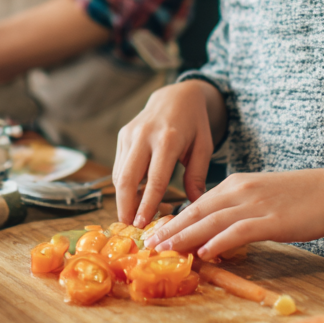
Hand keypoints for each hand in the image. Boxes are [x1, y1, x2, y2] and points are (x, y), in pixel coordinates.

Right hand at [113, 80, 218, 228]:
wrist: (176, 95)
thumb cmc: (194, 124)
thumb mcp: (204, 147)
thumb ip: (197, 176)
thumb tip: (195, 206)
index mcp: (168, 138)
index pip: (154, 179)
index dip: (146, 204)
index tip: (142, 225)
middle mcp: (144, 135)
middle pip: (127, 178)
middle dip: (125, 206)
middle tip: (128, 227)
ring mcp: (130, 134)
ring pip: (119, 174)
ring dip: (123, 198)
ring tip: (132, 217)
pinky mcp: (123, 135)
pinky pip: (119, 166)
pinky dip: (123, 185)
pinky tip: (133, 198)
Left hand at [142, 168, 323, 260]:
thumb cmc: (304, 196)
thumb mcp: (264, 196)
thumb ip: (240, 209)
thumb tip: (218, 232)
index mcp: (236, 183)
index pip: (197, 203)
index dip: (174, 220)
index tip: (155, 234)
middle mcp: (240, 190)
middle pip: (196, 212)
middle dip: (170, 229)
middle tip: (148, 246)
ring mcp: (256, 204)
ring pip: (211, 222)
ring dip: (184, 237)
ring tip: (164, 251)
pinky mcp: (272, 220)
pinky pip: (239, 231)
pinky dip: (219, 242)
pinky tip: (205, 253)